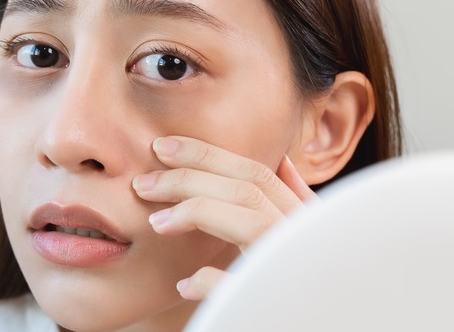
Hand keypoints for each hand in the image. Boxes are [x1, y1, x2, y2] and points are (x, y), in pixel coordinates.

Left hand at [132, 136, 315, 300]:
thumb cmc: (309, 286)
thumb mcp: (310, 237)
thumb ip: (298, 201)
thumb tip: (284, 161)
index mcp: (304, 220)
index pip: (255, 173)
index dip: (207, 154)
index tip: (163, 147)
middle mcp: (303, 237)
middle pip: (246, 190)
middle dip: (188, 178)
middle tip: (143, 182)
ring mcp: (296, 268)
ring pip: (250, 221)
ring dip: (197, 213)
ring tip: (156, 223)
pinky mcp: (279, 306)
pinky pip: (241, 286)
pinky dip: (209, 281)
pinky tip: (185, 284)